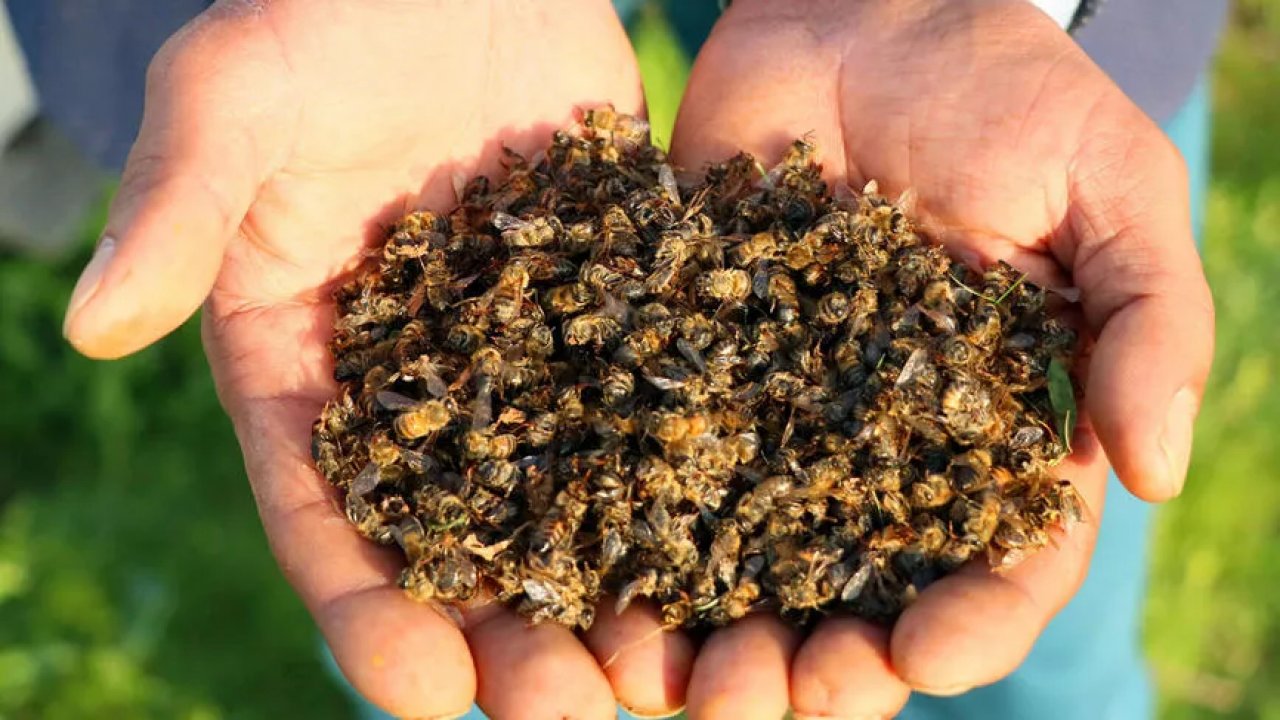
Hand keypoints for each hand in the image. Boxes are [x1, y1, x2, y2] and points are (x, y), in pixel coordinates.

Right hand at [61, 1, 696, 716]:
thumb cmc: (326, 8)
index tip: (424, 694)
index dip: (365, 608)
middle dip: (500, 634)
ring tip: (662, 674)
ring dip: (603, 590)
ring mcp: (521, 347)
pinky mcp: (612, 301)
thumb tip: (94, 326)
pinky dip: (684, 480)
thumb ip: (178, 207)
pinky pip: (648, 403)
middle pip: (453, 534)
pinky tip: (737, 549)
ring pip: (560, 494)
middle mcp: (416, 378)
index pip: (322, 510)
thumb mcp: (237, 96)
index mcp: (305, 358)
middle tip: (565, 715)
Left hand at [670, 0, 1213, 716]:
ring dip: (717, 631)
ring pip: (750, 551)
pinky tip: (596, 581)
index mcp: (1000, 428)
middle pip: (862, 587)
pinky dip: (629, 525)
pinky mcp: (696, 358)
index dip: (970, 623)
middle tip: (779, 698)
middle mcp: (887, 443)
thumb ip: (1146, 326)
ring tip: (676, 681)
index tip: (923, 658)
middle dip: (827, 661)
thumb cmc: (1014, 97)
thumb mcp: (1114, 196)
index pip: (1001, 559)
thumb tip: (1158, 472)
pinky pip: (658, 454)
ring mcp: (784, 408)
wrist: (874, 12)